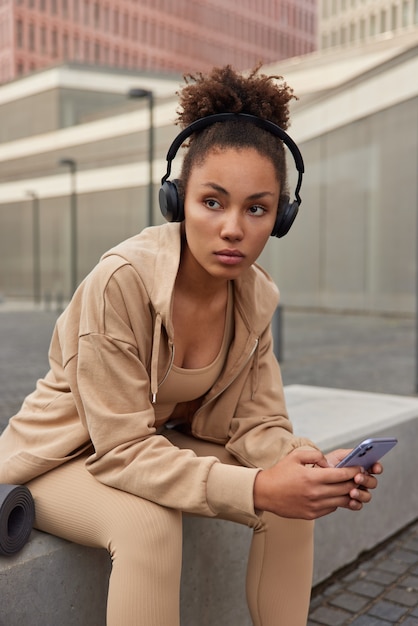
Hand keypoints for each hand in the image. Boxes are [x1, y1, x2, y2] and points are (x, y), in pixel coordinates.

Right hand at [253, 448, 367, 519]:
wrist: (264, 493)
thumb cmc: (279, 473)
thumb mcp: (295, 457)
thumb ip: (315, 455)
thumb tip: (329, 463)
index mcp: (311, 477)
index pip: (341, 475)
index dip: (353, 471)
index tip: (360, 467)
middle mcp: (315, 493)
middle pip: (345, 489)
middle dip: (355, 482)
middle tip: (360, 476)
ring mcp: (314, 506)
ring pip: (341, 501)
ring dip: (349, 493)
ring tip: (351, 486)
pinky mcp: (311, 514)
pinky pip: (331, 508)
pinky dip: (337, 501)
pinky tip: (335, 494)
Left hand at [325, 448, 382, 510]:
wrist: (315, 477)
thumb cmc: (328, 464)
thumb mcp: (338, 455)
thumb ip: (350, 454)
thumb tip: (361, 454)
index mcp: (361, 467)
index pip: (375, 467)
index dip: (377, 467)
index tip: (375, 468)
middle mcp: (361, 480)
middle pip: (372, 482)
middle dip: (366, 480)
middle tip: (357, 478)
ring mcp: (357, 491)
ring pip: (367, 495)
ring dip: (361, 493)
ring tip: (352, 492)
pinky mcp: (351, 501)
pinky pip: (358, 505)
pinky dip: (355, 503)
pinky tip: (350, 500)